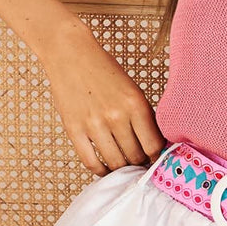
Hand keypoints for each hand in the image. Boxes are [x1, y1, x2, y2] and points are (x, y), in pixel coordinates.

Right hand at [41, 15, 166, 174]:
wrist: (70, 54)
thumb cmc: (103, 70)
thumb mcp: (132, 89)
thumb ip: (143, 116)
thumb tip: (154, 145)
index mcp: (135, 104)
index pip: (153, 145)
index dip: (156, 157)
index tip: (155, 159)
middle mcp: (116, 116)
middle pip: (135, 156)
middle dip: (140, 163)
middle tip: (140, 163)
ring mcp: (94, 125)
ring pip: (115, 163)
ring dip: (122, 168)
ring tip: (124, 166)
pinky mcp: (74, 130)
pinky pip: (91, 162)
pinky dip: (101, 171)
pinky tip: (106, 169)